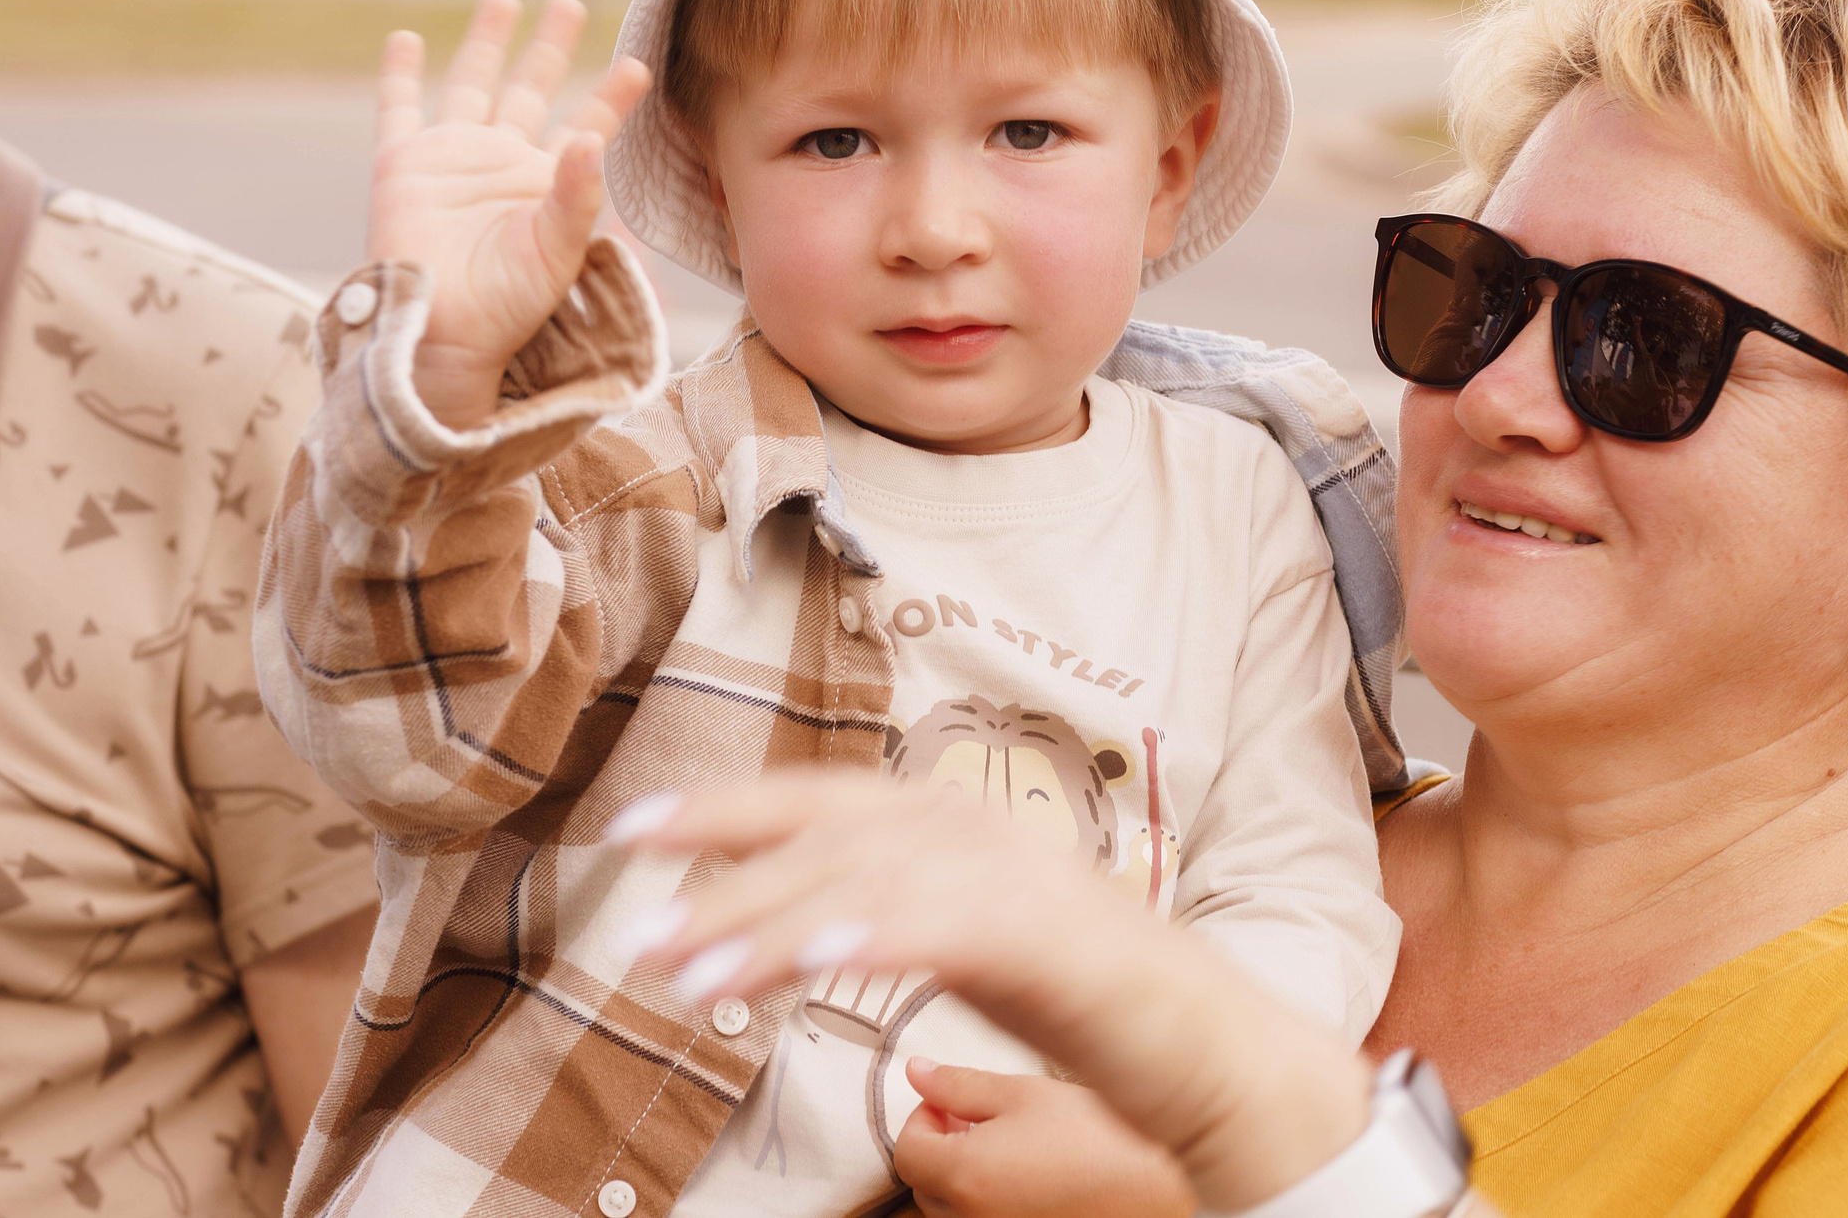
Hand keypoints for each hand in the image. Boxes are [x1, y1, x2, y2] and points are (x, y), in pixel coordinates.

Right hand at [369, 0, 651, 428]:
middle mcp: (503, 161)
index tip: (639, 65)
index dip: (612, 96)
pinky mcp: (404, 163)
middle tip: (568, 2)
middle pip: (531, 87)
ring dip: (486, 42)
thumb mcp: (555, 248)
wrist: (444, 333)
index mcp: (548, 182)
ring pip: (473, 82)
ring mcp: (453, 157)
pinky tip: (406, 38)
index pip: (589, 125)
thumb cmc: (508, 304)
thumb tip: (585, 139)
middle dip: (549, 46)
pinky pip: (400, 108)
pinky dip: (400, 74)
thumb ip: (576, 194)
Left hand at [615, 771, 1371, 1212]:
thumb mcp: (974, 945)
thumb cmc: (1091, 1006)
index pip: (822, 796)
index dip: (723, 806)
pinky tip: (810, 961)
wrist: (1216, 1050)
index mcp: (962, 823)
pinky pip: (946, 926)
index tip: (632, 827)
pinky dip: (873, 934)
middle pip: (831, 829)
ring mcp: (1022, 877)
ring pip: (870, 878)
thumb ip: (891, 917)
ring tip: (690, 969)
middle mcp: (986, 830)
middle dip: (723, 869)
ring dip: (771, 921)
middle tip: (638, 923)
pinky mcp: (1052, 936)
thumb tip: (790, 926)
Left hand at [894, 1064, 1194, 1217]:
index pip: (906, 1149)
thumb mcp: (1025, 1092)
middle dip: (941, 1148)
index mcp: (963, 1175)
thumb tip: (915, 1072)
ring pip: (951, 1212)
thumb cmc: (1099, 1132)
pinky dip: (990, 1202)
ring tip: (1012, 1148)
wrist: (1164, 1184)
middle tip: (982, 1120)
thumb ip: (960, 1084)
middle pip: (924, 1185)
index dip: (926, 1117)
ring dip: (964, 1180)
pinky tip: (1031, 1177)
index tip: (956, 1100)